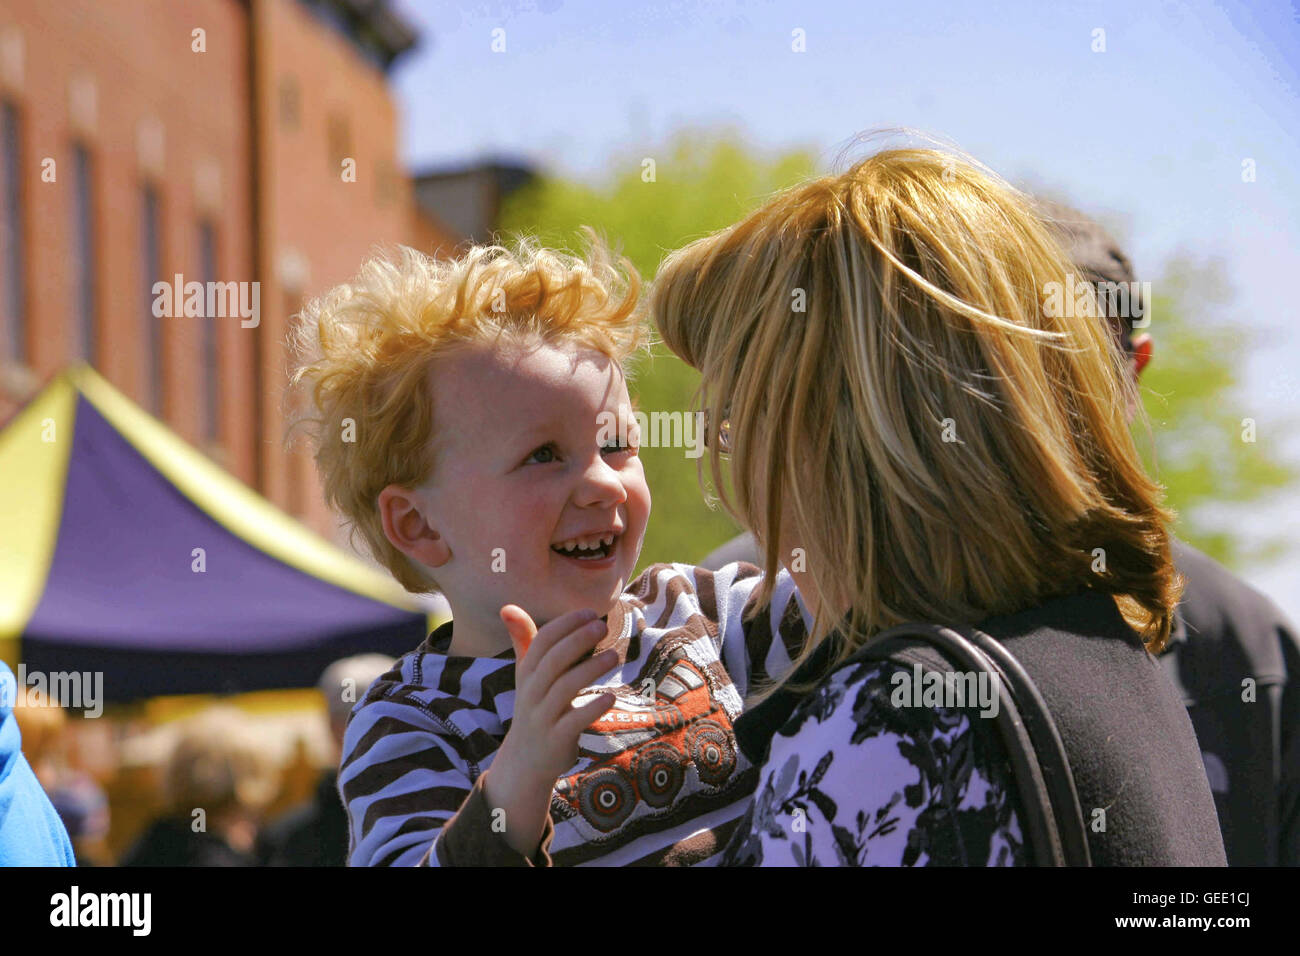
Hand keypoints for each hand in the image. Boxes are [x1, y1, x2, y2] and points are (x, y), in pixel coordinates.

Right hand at [481, 606, 617, 855]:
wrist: (526, 760)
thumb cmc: (534, 706)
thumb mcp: (526, 675)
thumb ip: (524, 641)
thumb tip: (508, 606)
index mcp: (526, 673)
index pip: (541, 642)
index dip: (564, 625)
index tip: (589, 612)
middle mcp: (531, 692)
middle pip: (552, 661)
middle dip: (577, 641)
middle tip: (602, 626)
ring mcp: (542, 717)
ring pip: (564, 689)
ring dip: (590, 669)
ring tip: (614, 656)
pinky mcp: (556, 740)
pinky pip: (573, 722)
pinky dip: (592, 708)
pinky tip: (611, 697)